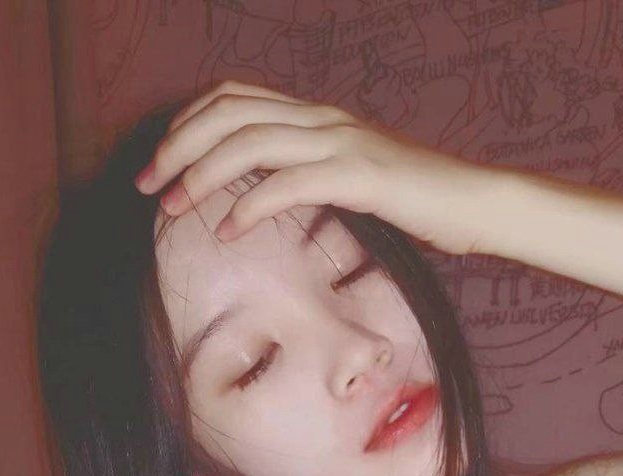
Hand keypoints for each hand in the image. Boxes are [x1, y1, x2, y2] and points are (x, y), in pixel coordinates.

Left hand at [134, 78, 501, 256]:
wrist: (474, 202)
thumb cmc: (416, 199)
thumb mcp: (352, 176)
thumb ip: (310, 172)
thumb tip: (265, 193)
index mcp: (317, 114)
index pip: (234, 97)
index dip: (186, 123)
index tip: (160, 162)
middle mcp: (322, 118)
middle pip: (228, 113)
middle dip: (177, 147)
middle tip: (148, 185)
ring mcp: (340, 143)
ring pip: (249, 142)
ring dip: (200, 175)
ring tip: (173, 208)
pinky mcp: (359, 176)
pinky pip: (289, 184)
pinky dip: (250, 206)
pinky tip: (228, 231)